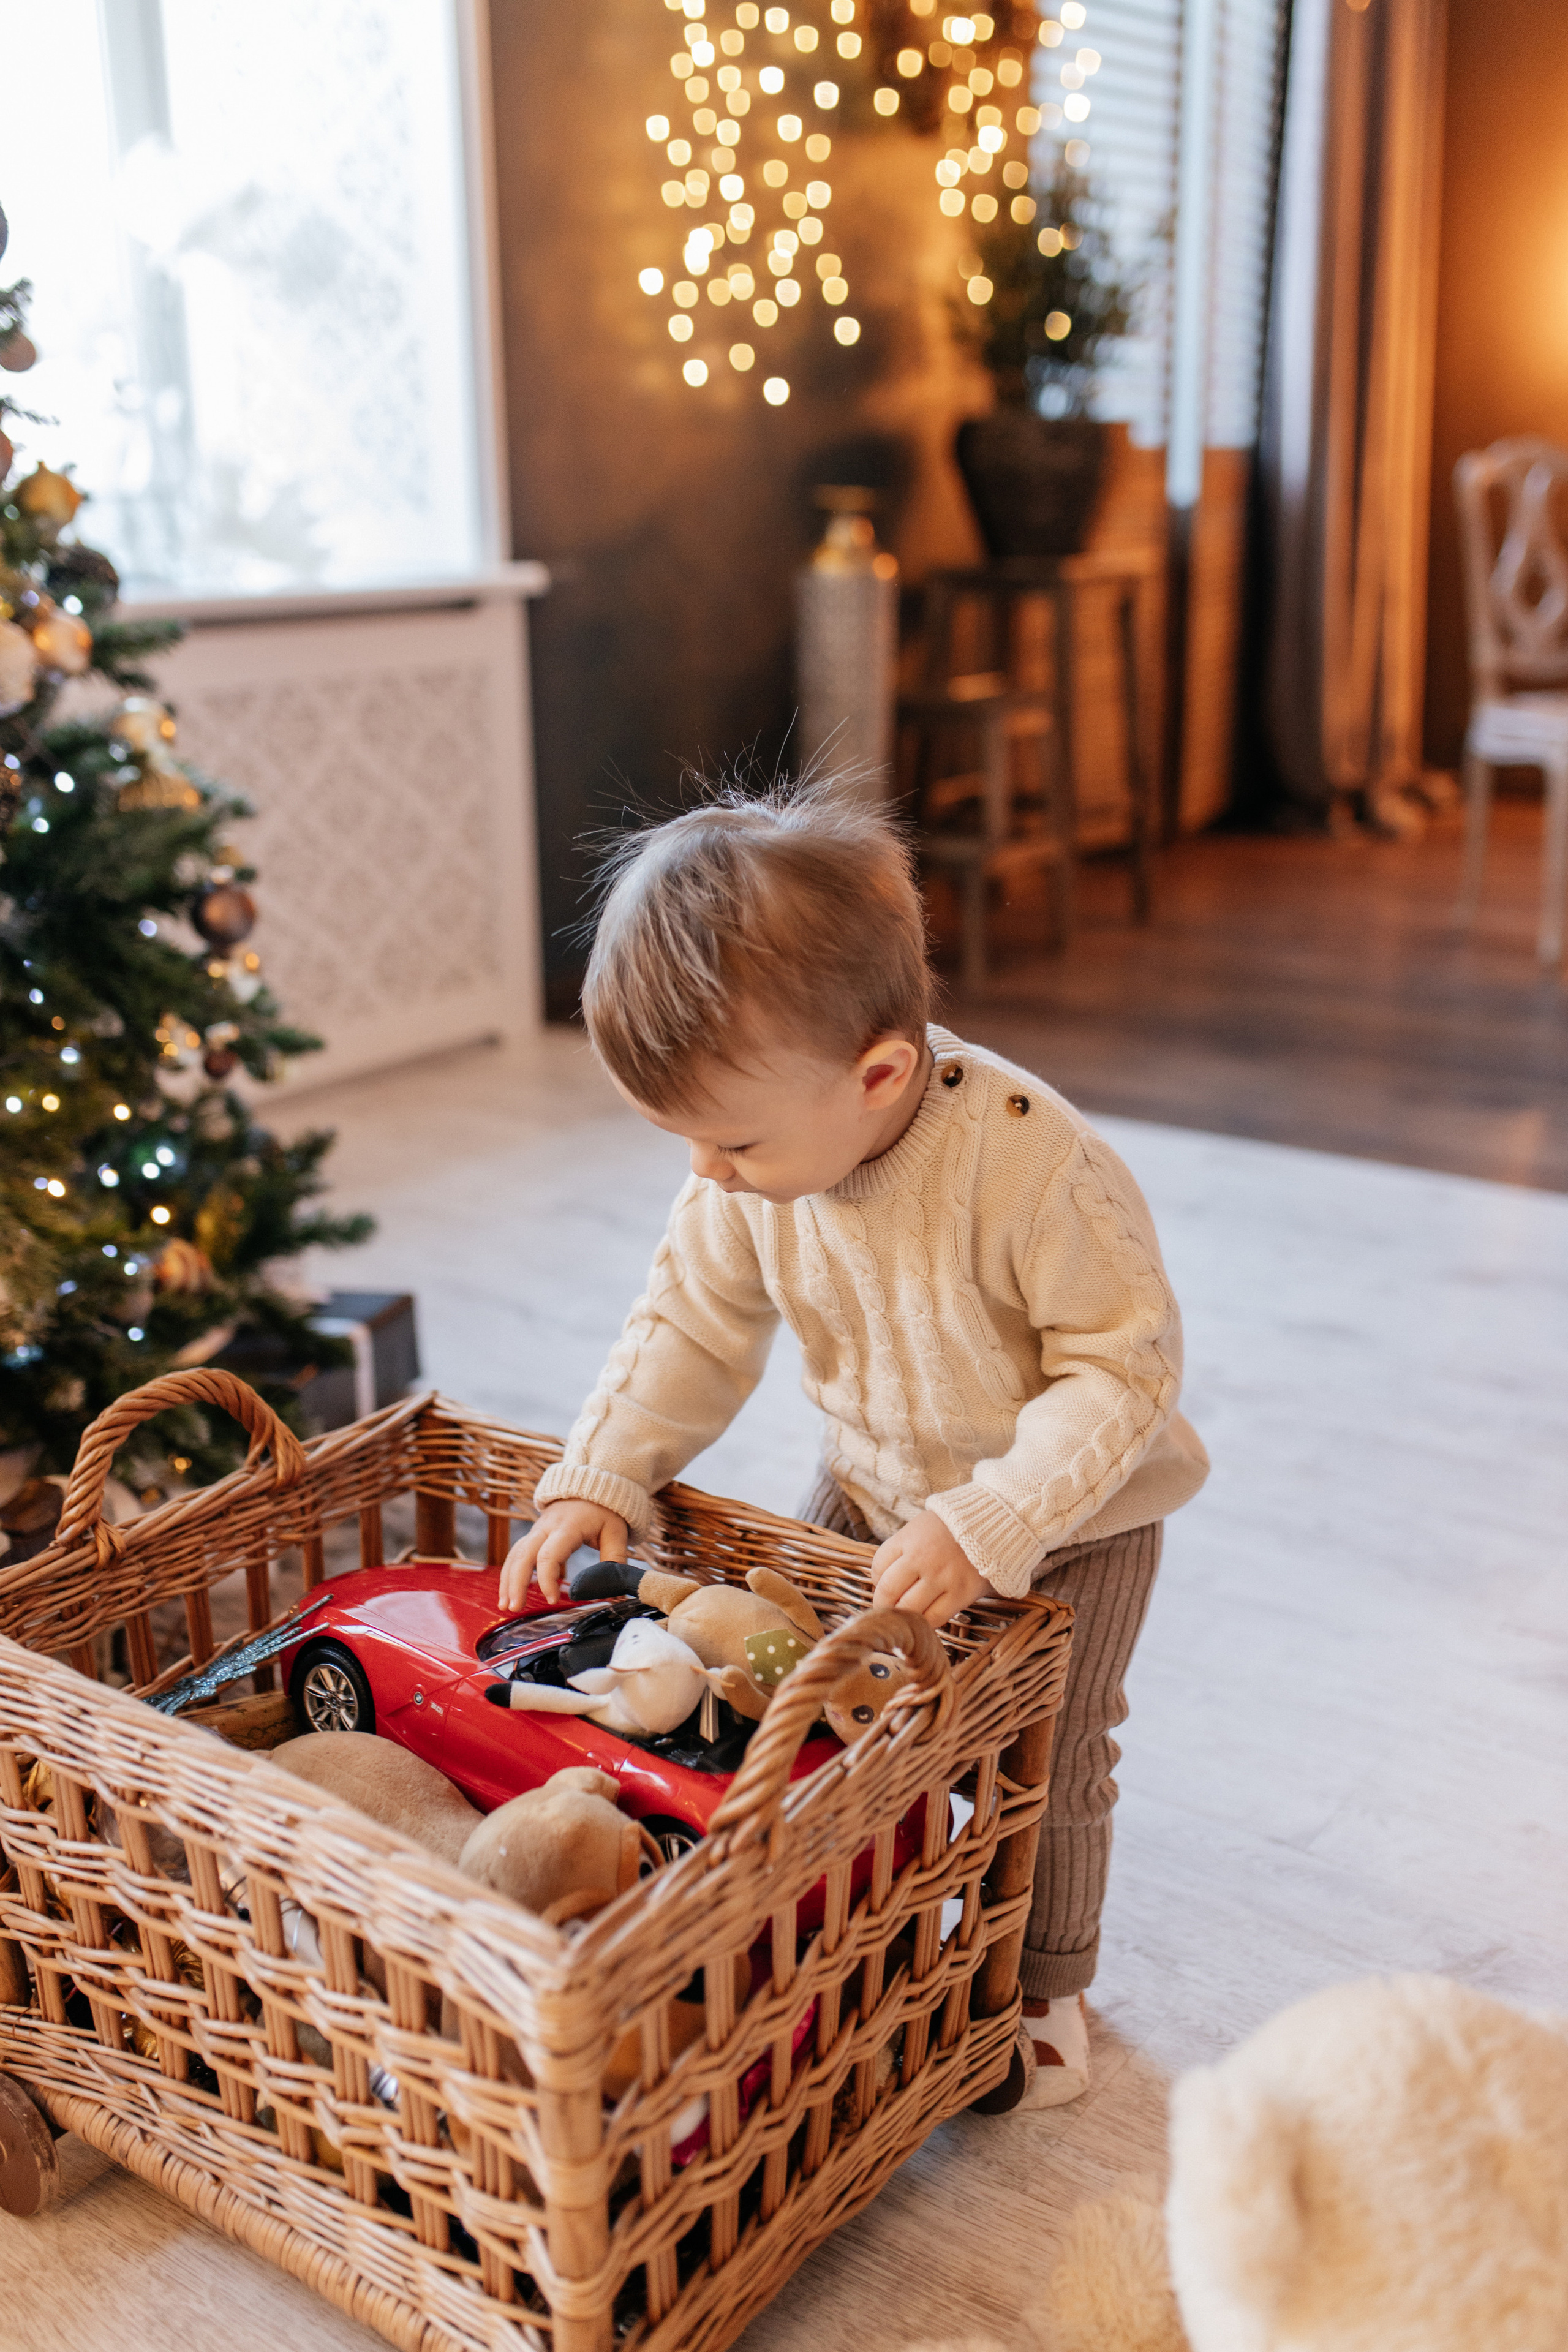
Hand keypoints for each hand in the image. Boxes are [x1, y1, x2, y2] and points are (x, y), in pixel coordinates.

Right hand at [498, 1501, 628, 1610]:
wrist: (590, 1487)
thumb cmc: (604, 1511)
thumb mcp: (616, 1532)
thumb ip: (614, 1560)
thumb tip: (614, 1590)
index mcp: (567, 1527)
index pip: (549, 1555)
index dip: (547, 1579)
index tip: (552, 1599)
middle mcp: (546, 1528)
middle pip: (523, 1555)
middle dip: (516, 1583)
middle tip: (515, 1608)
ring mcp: (537, 1530)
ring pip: (515, 1555)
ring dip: (507, 1581)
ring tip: (505, 1606)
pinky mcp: (534, 1535)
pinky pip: (516, 1554)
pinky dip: (509, 1573)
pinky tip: (508, 1593)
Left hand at [870, 1509, 993, 1627]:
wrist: (996, 1522)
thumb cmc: (955, 1527)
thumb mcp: (922, 1527)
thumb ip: (903, 1549)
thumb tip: (883, 1578)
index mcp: (909, 1538)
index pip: (877, 1566)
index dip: (876, 1580)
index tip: (883, 1585)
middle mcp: (922, 1558)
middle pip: (887, 1590)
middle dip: (883, 1604)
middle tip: (887, 1609)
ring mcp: (942, 1577)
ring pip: (908, 1609)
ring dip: (902, 1616)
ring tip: (905, 1617)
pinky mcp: (961, 1593)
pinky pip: (934, 1618)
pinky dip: (925, 1623)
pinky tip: (925, 1619)